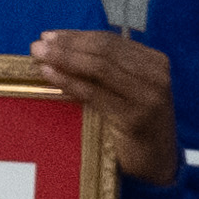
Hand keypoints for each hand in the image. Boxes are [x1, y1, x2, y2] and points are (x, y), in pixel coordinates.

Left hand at [31, 26, 176, 181]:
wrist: (159, 164)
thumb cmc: (137, 125)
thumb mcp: (129, 91)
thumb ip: (108, 70)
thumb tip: (62, 48)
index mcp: (154, 62)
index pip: (110, 41)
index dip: (78, 36)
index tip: (50, 35)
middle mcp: (155, 75)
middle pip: (104, 51)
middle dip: (68, 45)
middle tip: (39, 44)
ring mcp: (147, 96)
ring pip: (99, 68)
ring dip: (65, 59)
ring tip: (40, 56)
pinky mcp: (134, 118)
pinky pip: (95, 93)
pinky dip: (70, 81)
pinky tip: (51, 75)